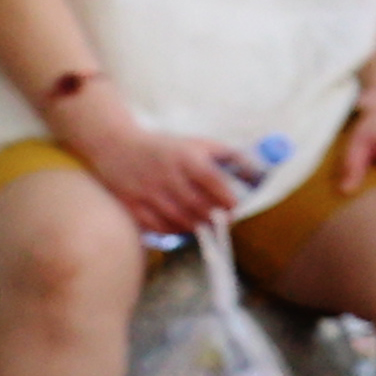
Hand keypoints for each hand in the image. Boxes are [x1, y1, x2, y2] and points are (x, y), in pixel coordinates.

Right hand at [56, 101, 260, 239]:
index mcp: (186, 158)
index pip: (212, 181)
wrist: (116, 146)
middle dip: (215, 217)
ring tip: (206, 226)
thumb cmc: (167, 147)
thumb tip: (259, 173)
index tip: (236, 208)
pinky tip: (183, 227)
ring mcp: (147, 192)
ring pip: (178, 219)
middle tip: (224, 222)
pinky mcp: (131, 205)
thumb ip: (230, 156)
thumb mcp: (199, 144)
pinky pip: (157, 226)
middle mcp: (167, 175)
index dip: (227, 198)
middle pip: (197, 205)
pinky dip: (174, 231)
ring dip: (196, 226)